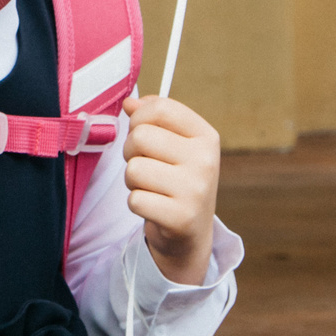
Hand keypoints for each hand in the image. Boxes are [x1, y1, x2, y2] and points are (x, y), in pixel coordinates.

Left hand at [122, 95, 219, 285]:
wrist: (190, 233)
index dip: (139, 118)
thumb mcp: (173, 145)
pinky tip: (153, 207)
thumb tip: (129, 102)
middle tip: (145, 166)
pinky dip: (136, 203)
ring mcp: (196, 190)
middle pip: (141, 137)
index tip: (141, 131)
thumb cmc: (175, 179)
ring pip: (134, 169)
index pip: (160, 108)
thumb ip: (152, 119)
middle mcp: (206, 161)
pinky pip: (134, 199)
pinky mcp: (181, 218)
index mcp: (206, 136)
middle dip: (131, 151)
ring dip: (132, 180)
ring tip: (151, 187)